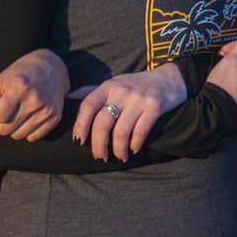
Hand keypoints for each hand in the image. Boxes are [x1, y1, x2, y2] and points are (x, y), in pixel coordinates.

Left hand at [0, 49, 68, 141]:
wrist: (52, 67)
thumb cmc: (20, 73)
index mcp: (19, 87)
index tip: (0, 101)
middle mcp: (35, 100)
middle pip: (6, 130)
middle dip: (2, 122)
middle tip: (9, 108)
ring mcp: (47, 110)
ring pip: (19, 136)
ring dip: (15, 127)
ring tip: (20, 111)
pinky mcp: (55, 118)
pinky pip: (33, 138)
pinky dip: (28, 131)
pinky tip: (31, 116)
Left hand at [69, 62, 188, 160]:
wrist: (169, 79)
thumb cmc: (136, 85)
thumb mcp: (113, 84)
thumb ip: (92, 91)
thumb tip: (67, 97)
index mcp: (108, 87)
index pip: (88, 106)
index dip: (80, 125)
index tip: (78, 142)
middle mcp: (121, 92)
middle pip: (103, 123)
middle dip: (99, 144)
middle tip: (99, 157)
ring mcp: (138, 99)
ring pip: (122, 131)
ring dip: (118, 148)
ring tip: (119, 157)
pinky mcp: (154, 107)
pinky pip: (140, 131)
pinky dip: (135, 144)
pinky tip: (133, 150)